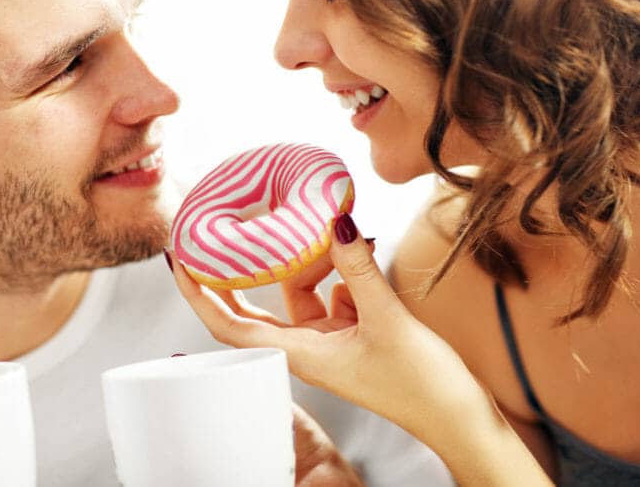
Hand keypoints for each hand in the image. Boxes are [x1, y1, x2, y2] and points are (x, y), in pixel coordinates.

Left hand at [168, 215, 550, 486]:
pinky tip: (354, 244)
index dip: (199, 294)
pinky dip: (340, 269)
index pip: (228, 325)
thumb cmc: (422, 386)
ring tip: (318, 223)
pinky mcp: (352, 333)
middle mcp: (304, 347)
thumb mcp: (388, 319)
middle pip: (254, 305)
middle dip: (238, 269)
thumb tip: (336, 221)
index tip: (179, 260)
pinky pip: (332, 291)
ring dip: (309, 259)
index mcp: (299, 355)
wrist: (460, 418)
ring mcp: (327, 340)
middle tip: (221, 228)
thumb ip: (359, 269)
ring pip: (300, 290)